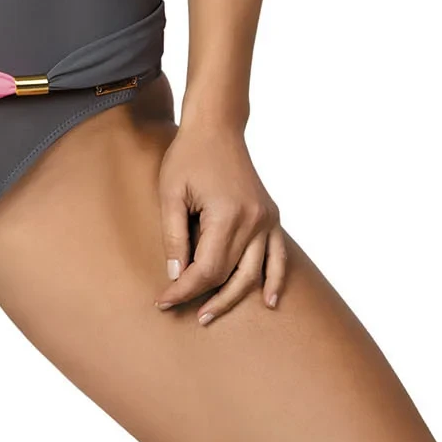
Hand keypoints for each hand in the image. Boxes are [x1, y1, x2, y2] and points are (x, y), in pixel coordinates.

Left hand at [153, 119, 286, 321]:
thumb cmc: (188, 156)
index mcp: (227, 214)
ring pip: (254, 273)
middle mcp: (254, 220)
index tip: (163, 299)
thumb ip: (174, 237)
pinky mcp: (271, 216)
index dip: (184, 289)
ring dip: (234, 297)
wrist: (217, 127)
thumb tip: (177, 277)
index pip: (207, 269)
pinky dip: (275, 279)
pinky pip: (279, 256)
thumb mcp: (170, 193)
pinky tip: (269, 301)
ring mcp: (267, 219)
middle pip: (230, 274)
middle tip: (183, 313)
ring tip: (211, 314)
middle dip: (204, 296)